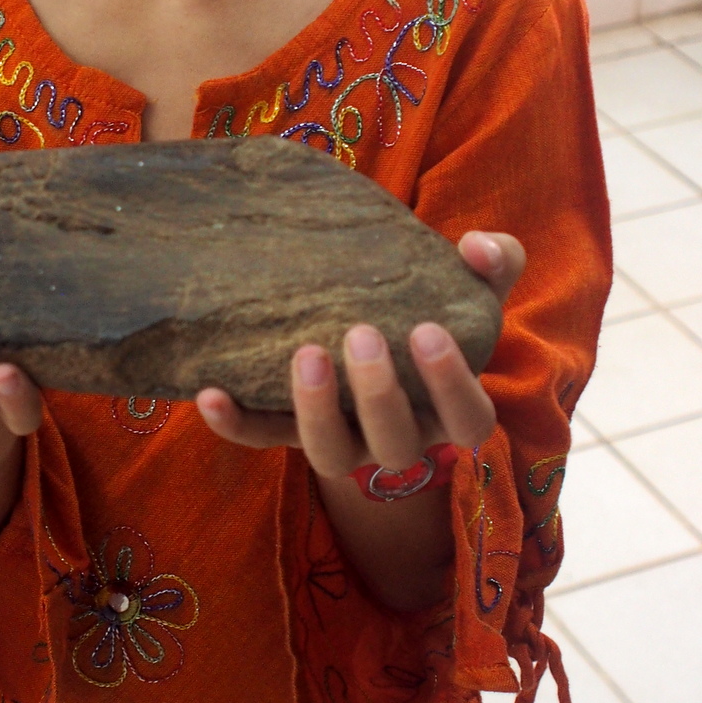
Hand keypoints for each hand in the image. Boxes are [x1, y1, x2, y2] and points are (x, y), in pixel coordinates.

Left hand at [196, 231, 525, 477]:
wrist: (381, 325)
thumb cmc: (432, 306)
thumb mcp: (470, 286)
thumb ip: (492, 261)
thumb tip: (477, 247)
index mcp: (448, 408)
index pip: (467, 420)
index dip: (450, 384)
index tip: (427, 330)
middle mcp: (398, 436)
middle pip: (393, 443)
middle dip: (377, 394)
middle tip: (360, 334)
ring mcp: (342, 439)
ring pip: (330, 455)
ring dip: (313, 411)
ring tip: (304, 354)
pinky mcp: (289, 430)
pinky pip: (261, 437)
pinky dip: (234, 423)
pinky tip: (209, 392)